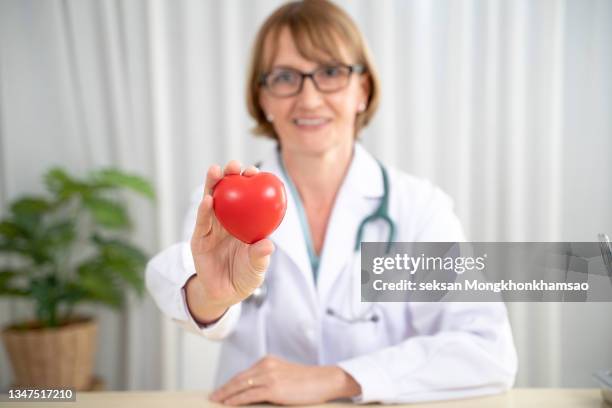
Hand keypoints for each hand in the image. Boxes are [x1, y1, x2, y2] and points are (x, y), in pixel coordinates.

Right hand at [187, 161, 274, 322]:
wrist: (224, 294)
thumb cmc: (244, 277)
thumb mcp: (256, 269)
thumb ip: (260, 257)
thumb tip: (268, 245)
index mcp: (245, 222)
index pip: (249, 197)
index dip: (251, 183)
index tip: (256, 172)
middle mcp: (228, 220)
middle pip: (229, 193)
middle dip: (230, 176)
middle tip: (234, 165)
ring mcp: (212, 228)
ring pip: (212, 201)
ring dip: (212, 185)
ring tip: (215, 170)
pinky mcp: (199, 239)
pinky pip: (202, 222)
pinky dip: (204, 210)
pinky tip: (207, 199)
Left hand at [209, 355, 360, 405]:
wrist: (325, 380)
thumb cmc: (309, 381)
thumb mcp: (285, 376)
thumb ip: (270, 379)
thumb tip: (255, 392)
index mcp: (268, 362)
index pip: (244, 373)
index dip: (230, 383)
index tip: (221, 390)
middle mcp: (266, 366)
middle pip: (239, 378)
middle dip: (224, 388)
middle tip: (213, 396)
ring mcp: (270, 376)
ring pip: (241, 386)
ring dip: (226, 394)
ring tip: (216, 401)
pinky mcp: (274, 388)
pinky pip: (249, 394)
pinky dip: (236, 399)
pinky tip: (228, 404)